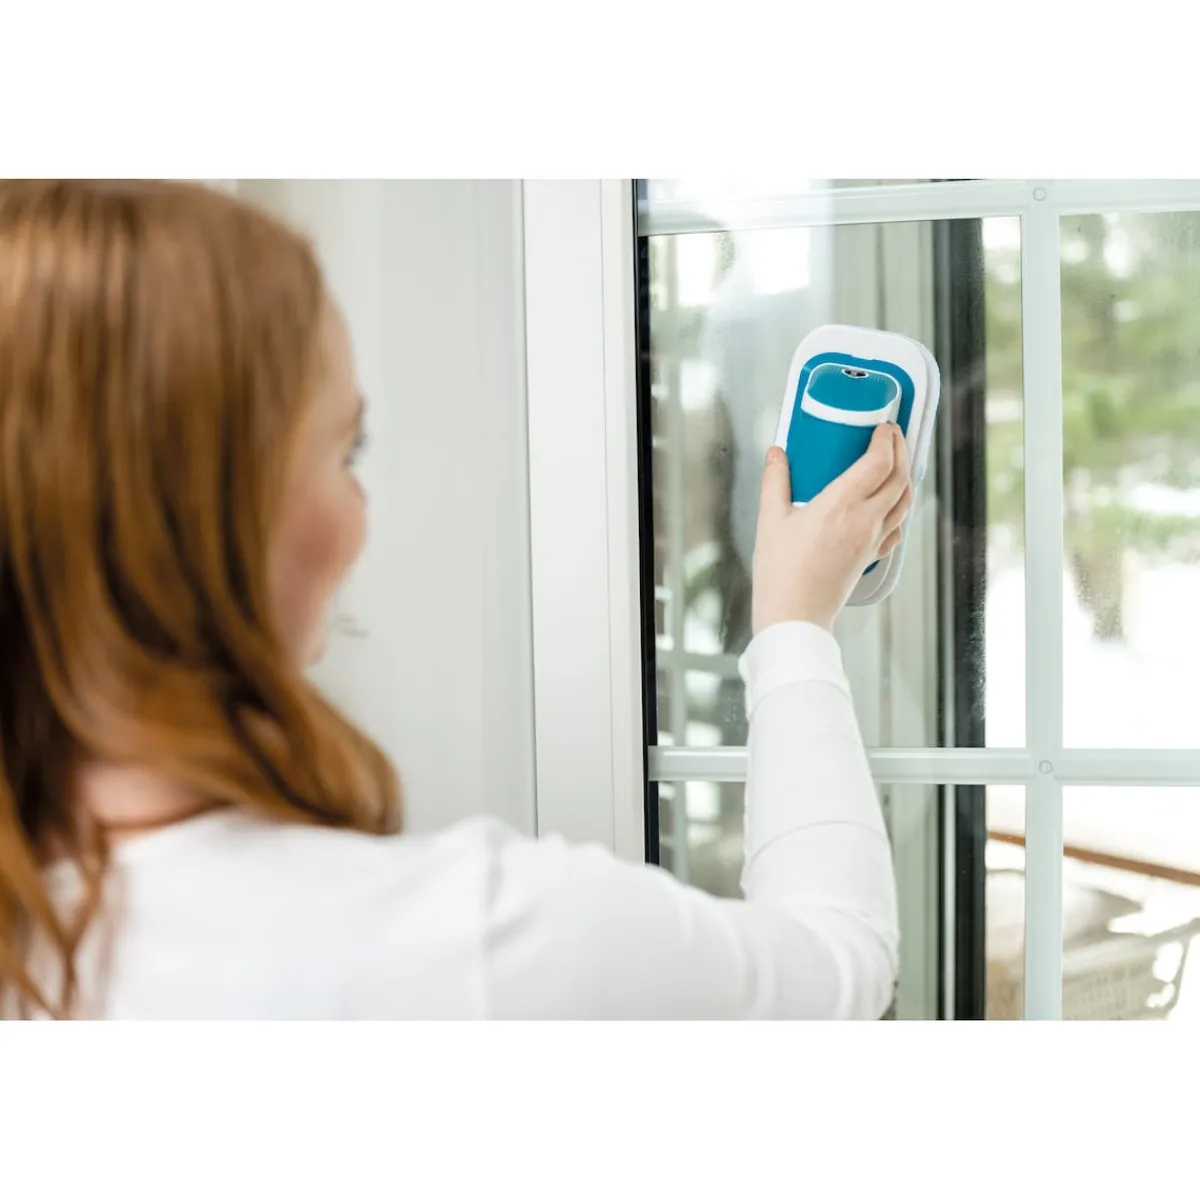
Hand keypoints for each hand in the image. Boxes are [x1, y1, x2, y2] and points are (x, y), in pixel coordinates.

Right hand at [751, 423, 913, 634]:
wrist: (795, 616)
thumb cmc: (780, 572)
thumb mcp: (770, 520)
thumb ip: (775, 481)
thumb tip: (777, 453)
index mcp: (841, 505)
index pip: (879, 462)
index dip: (887, 439)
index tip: (883, 426)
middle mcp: (865, 521)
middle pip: (900, 477)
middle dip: (901, 450)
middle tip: (893, 436)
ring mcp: (873, 540)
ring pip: (904, 501)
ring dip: (905, 476)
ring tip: (896, 462)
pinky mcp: (872, 557)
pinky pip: (897, 527)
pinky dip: (899, 509)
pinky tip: (889, 505)